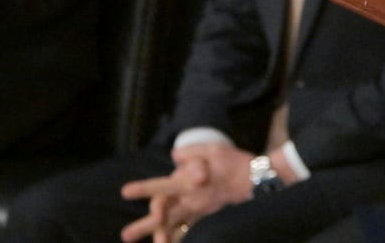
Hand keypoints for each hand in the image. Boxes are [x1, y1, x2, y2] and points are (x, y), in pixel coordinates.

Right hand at [118, 142, 251, 241]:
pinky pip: (186, 230)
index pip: (161, 187)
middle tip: (127, 235)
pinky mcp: (204, 218)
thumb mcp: (216, 151)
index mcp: (182, 178)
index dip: (148, 191)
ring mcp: (193, 209)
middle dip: (144, 222)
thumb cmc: (234, 161)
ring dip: (157, 234)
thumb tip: (175, 155)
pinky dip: (178, 237)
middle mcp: (184, 195)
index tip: (145, 192)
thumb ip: (196, 152)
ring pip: (169, 224)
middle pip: (160, 210)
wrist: (257, 178)